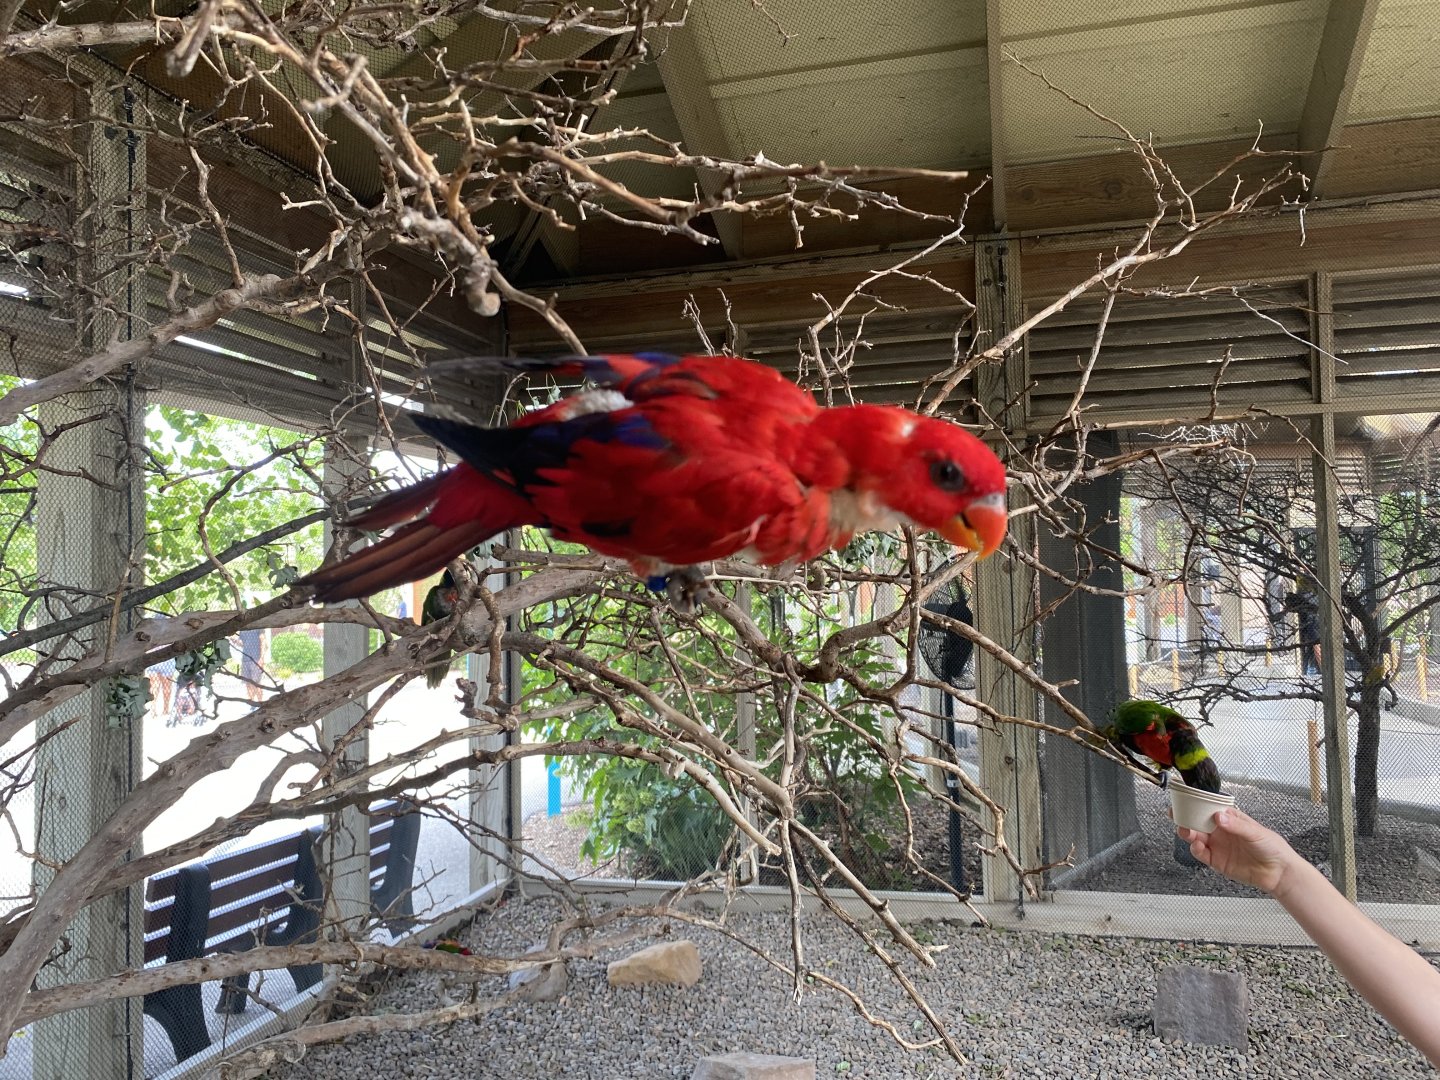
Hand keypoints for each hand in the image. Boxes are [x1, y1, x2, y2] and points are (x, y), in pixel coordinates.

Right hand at [1176, 808, 1299, 895]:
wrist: (1278, 873)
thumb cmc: (1272, 848)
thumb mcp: (1256, 832)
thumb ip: (1236, 825)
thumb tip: (1218, 816)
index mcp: (1230, 819)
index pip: (1209, 808)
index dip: (1196, 804)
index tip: (1185, 801)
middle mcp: (1221, 831)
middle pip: (1198, 822)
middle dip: (1186, 818)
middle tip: (1178, 816)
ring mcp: (1218, 846)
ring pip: (1196, 837)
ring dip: (1188, 833)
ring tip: (1186, 832)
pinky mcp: (1217, 861)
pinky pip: (1201, 854)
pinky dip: (1196, 850)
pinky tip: (1197, 846)